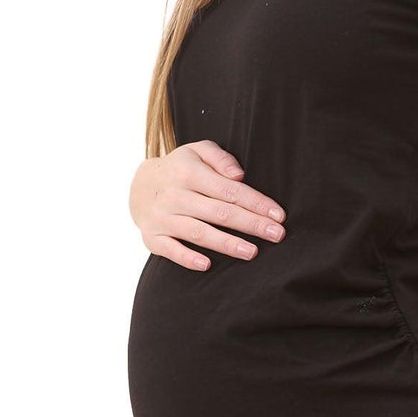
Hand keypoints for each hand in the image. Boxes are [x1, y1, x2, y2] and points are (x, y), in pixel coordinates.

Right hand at [129, 139, 286, 270]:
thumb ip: (220, 158)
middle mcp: (175, 196)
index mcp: (189, 173)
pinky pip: (169, 250)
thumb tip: (239, 176)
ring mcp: (162, 218)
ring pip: (198, 233)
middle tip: (277, 234)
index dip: (256, 203)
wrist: (139, 186)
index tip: (279, 215)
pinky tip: (207, 265)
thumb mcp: (197, 151)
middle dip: (251, 224)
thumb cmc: (180, 169)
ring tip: (252, 252)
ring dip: (226, 244)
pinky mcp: (152, 237)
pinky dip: (187, 258)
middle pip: (219, 212)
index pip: (229, 190)